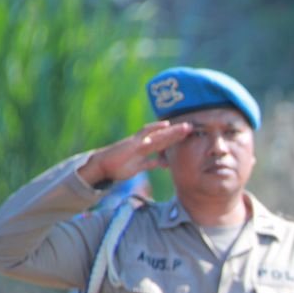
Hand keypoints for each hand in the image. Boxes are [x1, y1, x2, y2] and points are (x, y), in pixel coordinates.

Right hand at [76, 120, 193, 187]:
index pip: (164, 143)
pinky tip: (165, 125)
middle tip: (192, 127)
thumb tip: (161, 163)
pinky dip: (154, 128)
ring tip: (185, 127)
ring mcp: (139, 142)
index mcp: (146, 149)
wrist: (101, 166)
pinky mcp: (133, 143)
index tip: (189, 137)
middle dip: (178, 133)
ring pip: (159, 134)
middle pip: (164, 137)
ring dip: (172, 131)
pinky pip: (145, 134)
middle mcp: (144, 143)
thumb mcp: (138, 167)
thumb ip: (150, 164)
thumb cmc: (118, 167)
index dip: (176, 139)